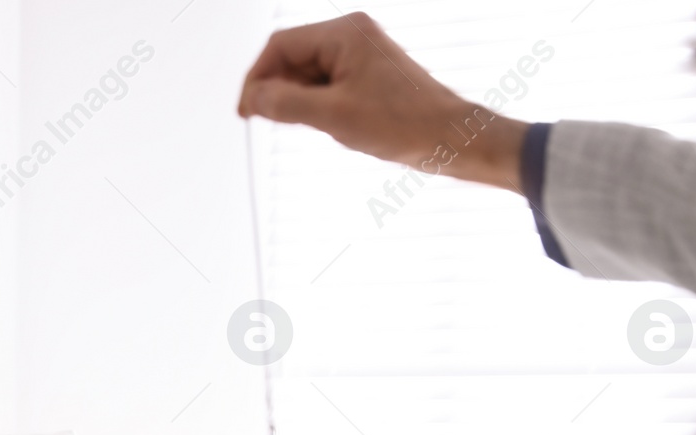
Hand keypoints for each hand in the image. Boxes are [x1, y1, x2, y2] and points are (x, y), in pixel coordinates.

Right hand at [237, 13, 526, 189]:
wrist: (449, 138)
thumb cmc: (404, 124)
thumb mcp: (334, 117)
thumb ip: (286, 104)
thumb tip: (252, 98)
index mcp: (344, 34)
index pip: (280, 46)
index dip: (256, 78)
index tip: (246, 110)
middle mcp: (352, 35)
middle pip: (292, 56)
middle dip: (276, 89)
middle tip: (266, 121)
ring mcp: (361, 52)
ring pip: (307, 72)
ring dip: (296, 98)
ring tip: (305, 126)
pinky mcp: (367, 72)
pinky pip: (326, 82)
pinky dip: (314, 102)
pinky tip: (322, 123)